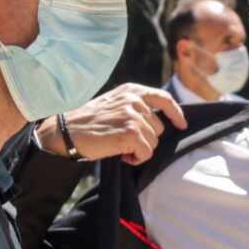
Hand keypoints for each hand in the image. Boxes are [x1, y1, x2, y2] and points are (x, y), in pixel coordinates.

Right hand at [37, 84, 187, 165]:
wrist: (66, 131)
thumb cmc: (88, 122)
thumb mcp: (113, 104)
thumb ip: (134, 106)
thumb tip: (158, 121)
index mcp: (132, 90)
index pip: (164, 99)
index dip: (176, 113)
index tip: (182, 124)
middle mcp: (135, 99)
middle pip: (159, 128)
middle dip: (145, 139)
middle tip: (124, 142)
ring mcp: (133, 115)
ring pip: (153, 142)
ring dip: (139, 150)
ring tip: (119, 147)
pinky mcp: (131, 132)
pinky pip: (146, 153)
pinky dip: (136, 158)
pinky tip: (121, 154)